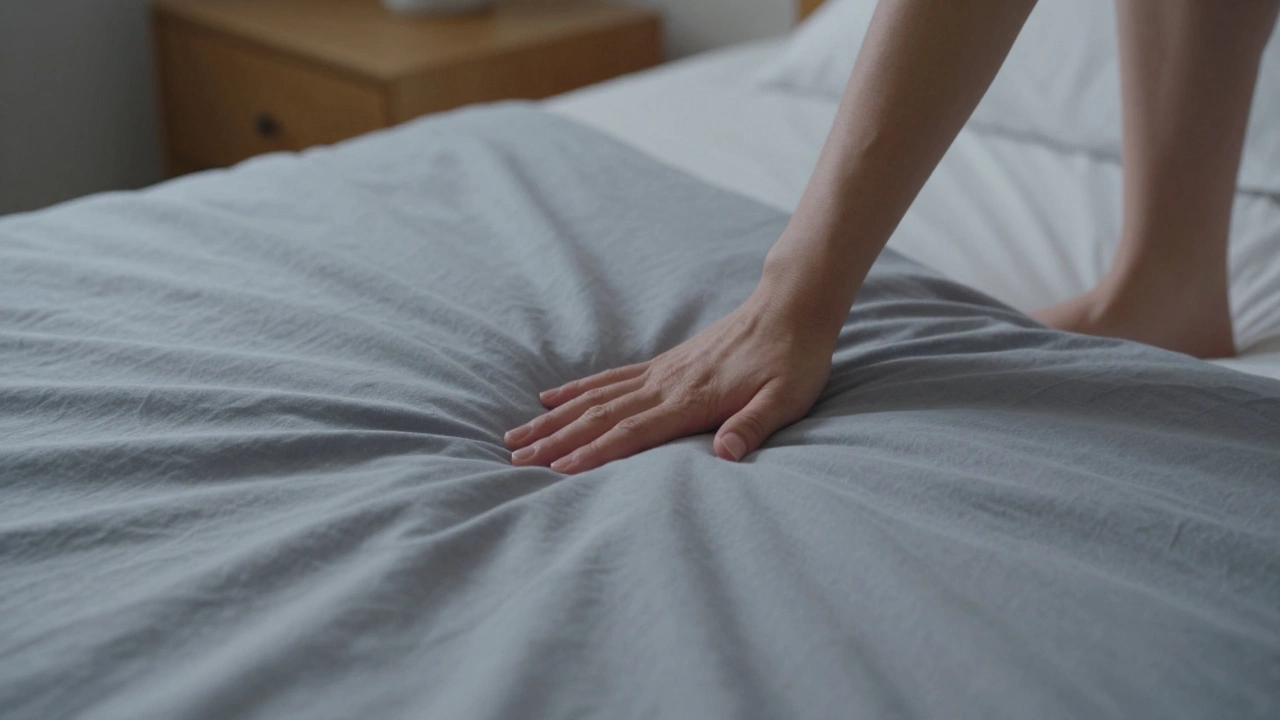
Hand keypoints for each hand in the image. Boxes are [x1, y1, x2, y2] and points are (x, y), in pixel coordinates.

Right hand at [504, 277, 838, 473]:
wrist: (790, 308)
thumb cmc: (793, 361)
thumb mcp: (785, 399)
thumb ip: (754, 426)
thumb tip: (727, 455)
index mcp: (691, 400)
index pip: (633, 432)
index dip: (595, 452)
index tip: (558, 470)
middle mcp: (665, 385)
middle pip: (600, 416)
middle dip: (555, 439)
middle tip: (515, 457)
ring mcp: (659, 372)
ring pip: (595, 397)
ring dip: (554, 418)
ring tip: (517, 434)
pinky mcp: (662, 364)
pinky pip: (609, 379)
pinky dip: (576, 390)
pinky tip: (551, 398)